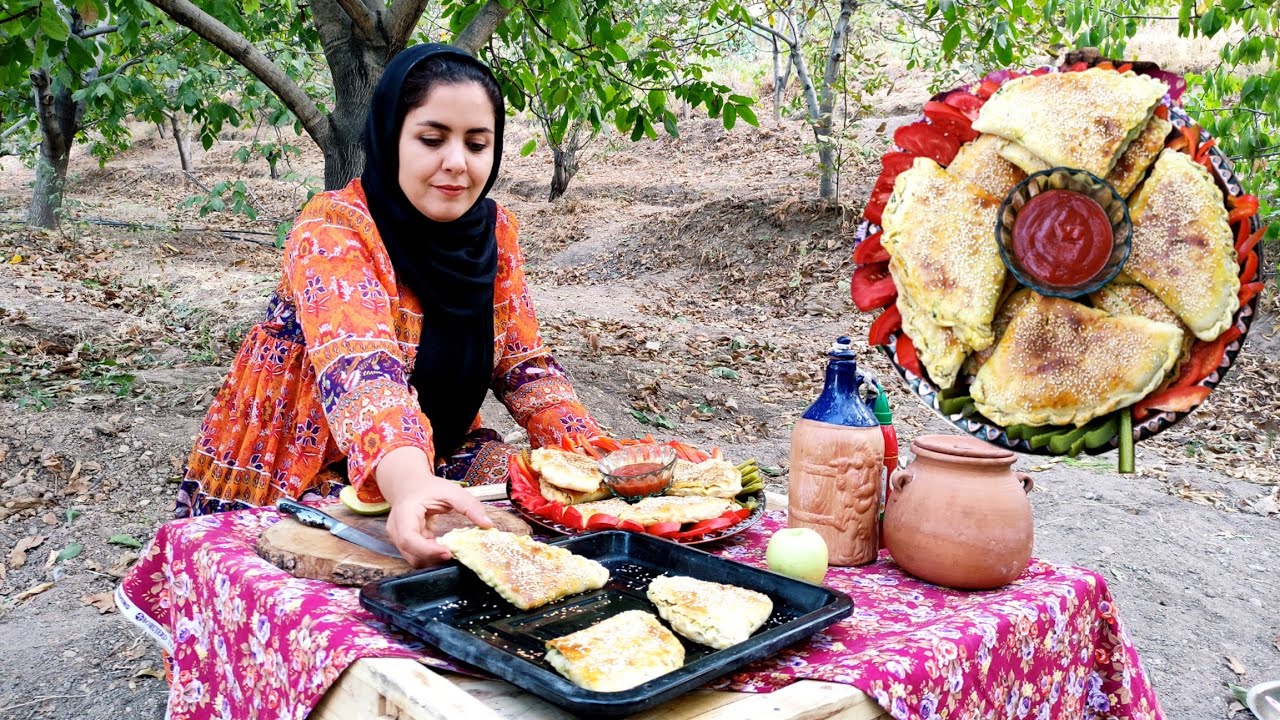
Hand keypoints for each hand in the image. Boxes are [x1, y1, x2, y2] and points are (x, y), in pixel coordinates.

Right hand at [375, 446, 493, 566]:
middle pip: (410, 553)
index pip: (409, 538)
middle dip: (433, 557)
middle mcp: (396, 529)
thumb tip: (487, 524)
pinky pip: (417, 556)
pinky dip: (431, 556)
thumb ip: (469, 505)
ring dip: (432, 559)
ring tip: (451, 550)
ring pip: (413, 558)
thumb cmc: (429, 488)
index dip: (427, 549)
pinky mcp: (405, 544)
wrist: (410, 485)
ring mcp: (398, 538)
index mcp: (404, 513)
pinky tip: (445, 549)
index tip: (448, 552)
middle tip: (455, 553)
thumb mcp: (451, 491)